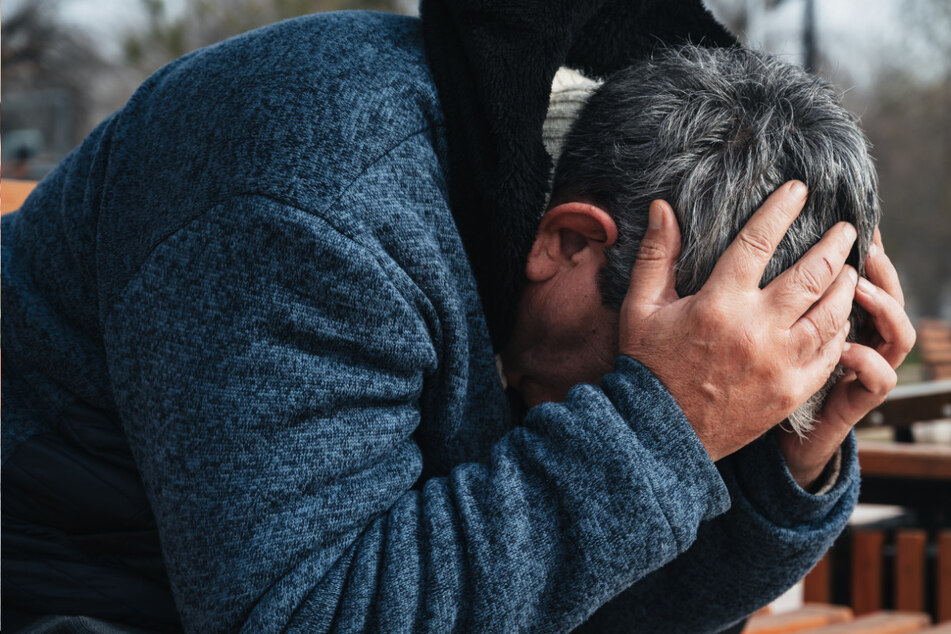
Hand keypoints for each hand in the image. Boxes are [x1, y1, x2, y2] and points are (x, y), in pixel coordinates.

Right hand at [619, 181, 857, 461]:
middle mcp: (756, 329)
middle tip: (847, 228)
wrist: (661, 433)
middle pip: (811, 274)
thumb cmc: (648, 364)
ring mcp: (780, 362)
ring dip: (844, 285)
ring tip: (848, 269)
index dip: (782, 210)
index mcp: (719, 303)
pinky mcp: (793, 391)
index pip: (759, 241)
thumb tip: (664, 207)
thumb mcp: (641, 307)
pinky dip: (841, 330)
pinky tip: (841, 317)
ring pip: (831, 313)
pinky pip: (831, 353)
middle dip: (834, 245)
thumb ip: (657, 255)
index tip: (800, 190)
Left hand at [776, 229, 915, 488]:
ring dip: (883, 306)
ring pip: (895, 333)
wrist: (775, 437)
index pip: (857, 275)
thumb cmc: (760, 378)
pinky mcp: (856, 400)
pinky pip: (879, 378)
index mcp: (829, 317)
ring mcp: (860, 369)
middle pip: (886, 295)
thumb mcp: (761, 329)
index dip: (864, 249)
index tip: (855, 222)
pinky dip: (867, 362)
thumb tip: (745, 245)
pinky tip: (845, 348)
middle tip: (864, 243)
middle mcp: (854, 338)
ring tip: (859, 287)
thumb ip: (764, 292)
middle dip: (880, 267)